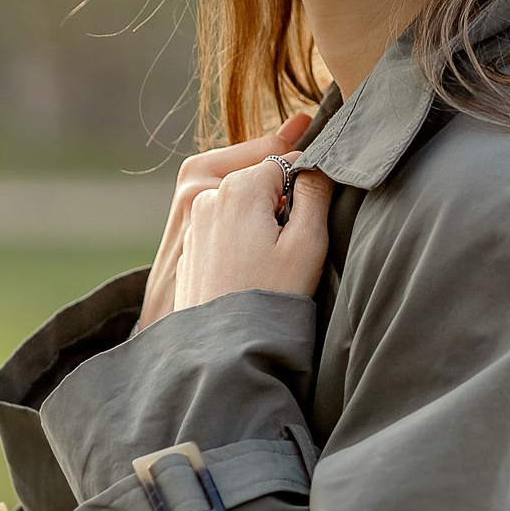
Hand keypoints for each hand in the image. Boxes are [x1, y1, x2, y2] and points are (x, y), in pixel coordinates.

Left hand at [174, 152, 334, 312]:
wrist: (226, 349)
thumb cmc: (271, 297)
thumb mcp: (308, 242)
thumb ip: (316, 192)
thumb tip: (318, 163)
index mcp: (239, 187)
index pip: (286, 161)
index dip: (308, 182)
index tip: (316, 212)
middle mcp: (209, 196)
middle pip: (260, 179)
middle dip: (281, 198)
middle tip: (294, 239)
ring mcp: (195, 223)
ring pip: (241, 204)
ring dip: (260, 218)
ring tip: (272, 258)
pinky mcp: (190, 248)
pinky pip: (223, 228)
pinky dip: (240, 237)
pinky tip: (251, 269)